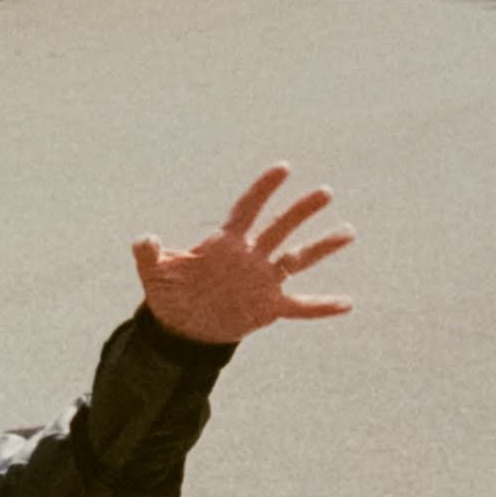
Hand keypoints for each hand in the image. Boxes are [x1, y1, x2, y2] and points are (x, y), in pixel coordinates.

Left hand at [132, 164, 354, 344]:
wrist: (181, 328)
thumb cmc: (169, 294)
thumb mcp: (154, 274)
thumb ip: (149, 254)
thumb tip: (146, 239)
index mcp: (224, 243)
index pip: (247, 209)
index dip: (263, 189)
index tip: (283, 168)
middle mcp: (250, 257)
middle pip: (280, 228)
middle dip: (301, 211)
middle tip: (325, 192)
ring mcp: (262, 281)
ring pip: (297, 259)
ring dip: (322, 247)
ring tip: (348, 231)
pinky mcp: (268, 308)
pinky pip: (300, 307)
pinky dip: (322, 306)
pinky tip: (347, 303)